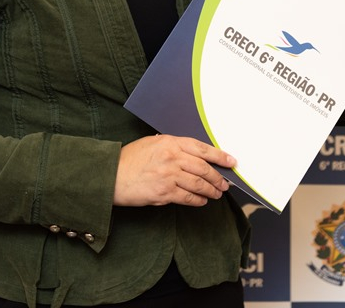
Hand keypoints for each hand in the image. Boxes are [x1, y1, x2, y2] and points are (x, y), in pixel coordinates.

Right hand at [113, 134, 235, 207]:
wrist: (112, 175)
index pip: (201, 148)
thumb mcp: (152, 143)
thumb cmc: (130, 159)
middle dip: (217, 177)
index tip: (231, 161)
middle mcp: (171, 157)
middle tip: (225, 184)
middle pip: (203, 168)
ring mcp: (168, 176)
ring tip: (216, 194)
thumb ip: (172, 146)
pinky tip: (201, 201)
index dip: (219, 156)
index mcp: (169, 142)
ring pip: (198, 184)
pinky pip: (187, 198)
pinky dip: (197, 201)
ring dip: (210, 191)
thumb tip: (193, 154)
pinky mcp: (164, 193)